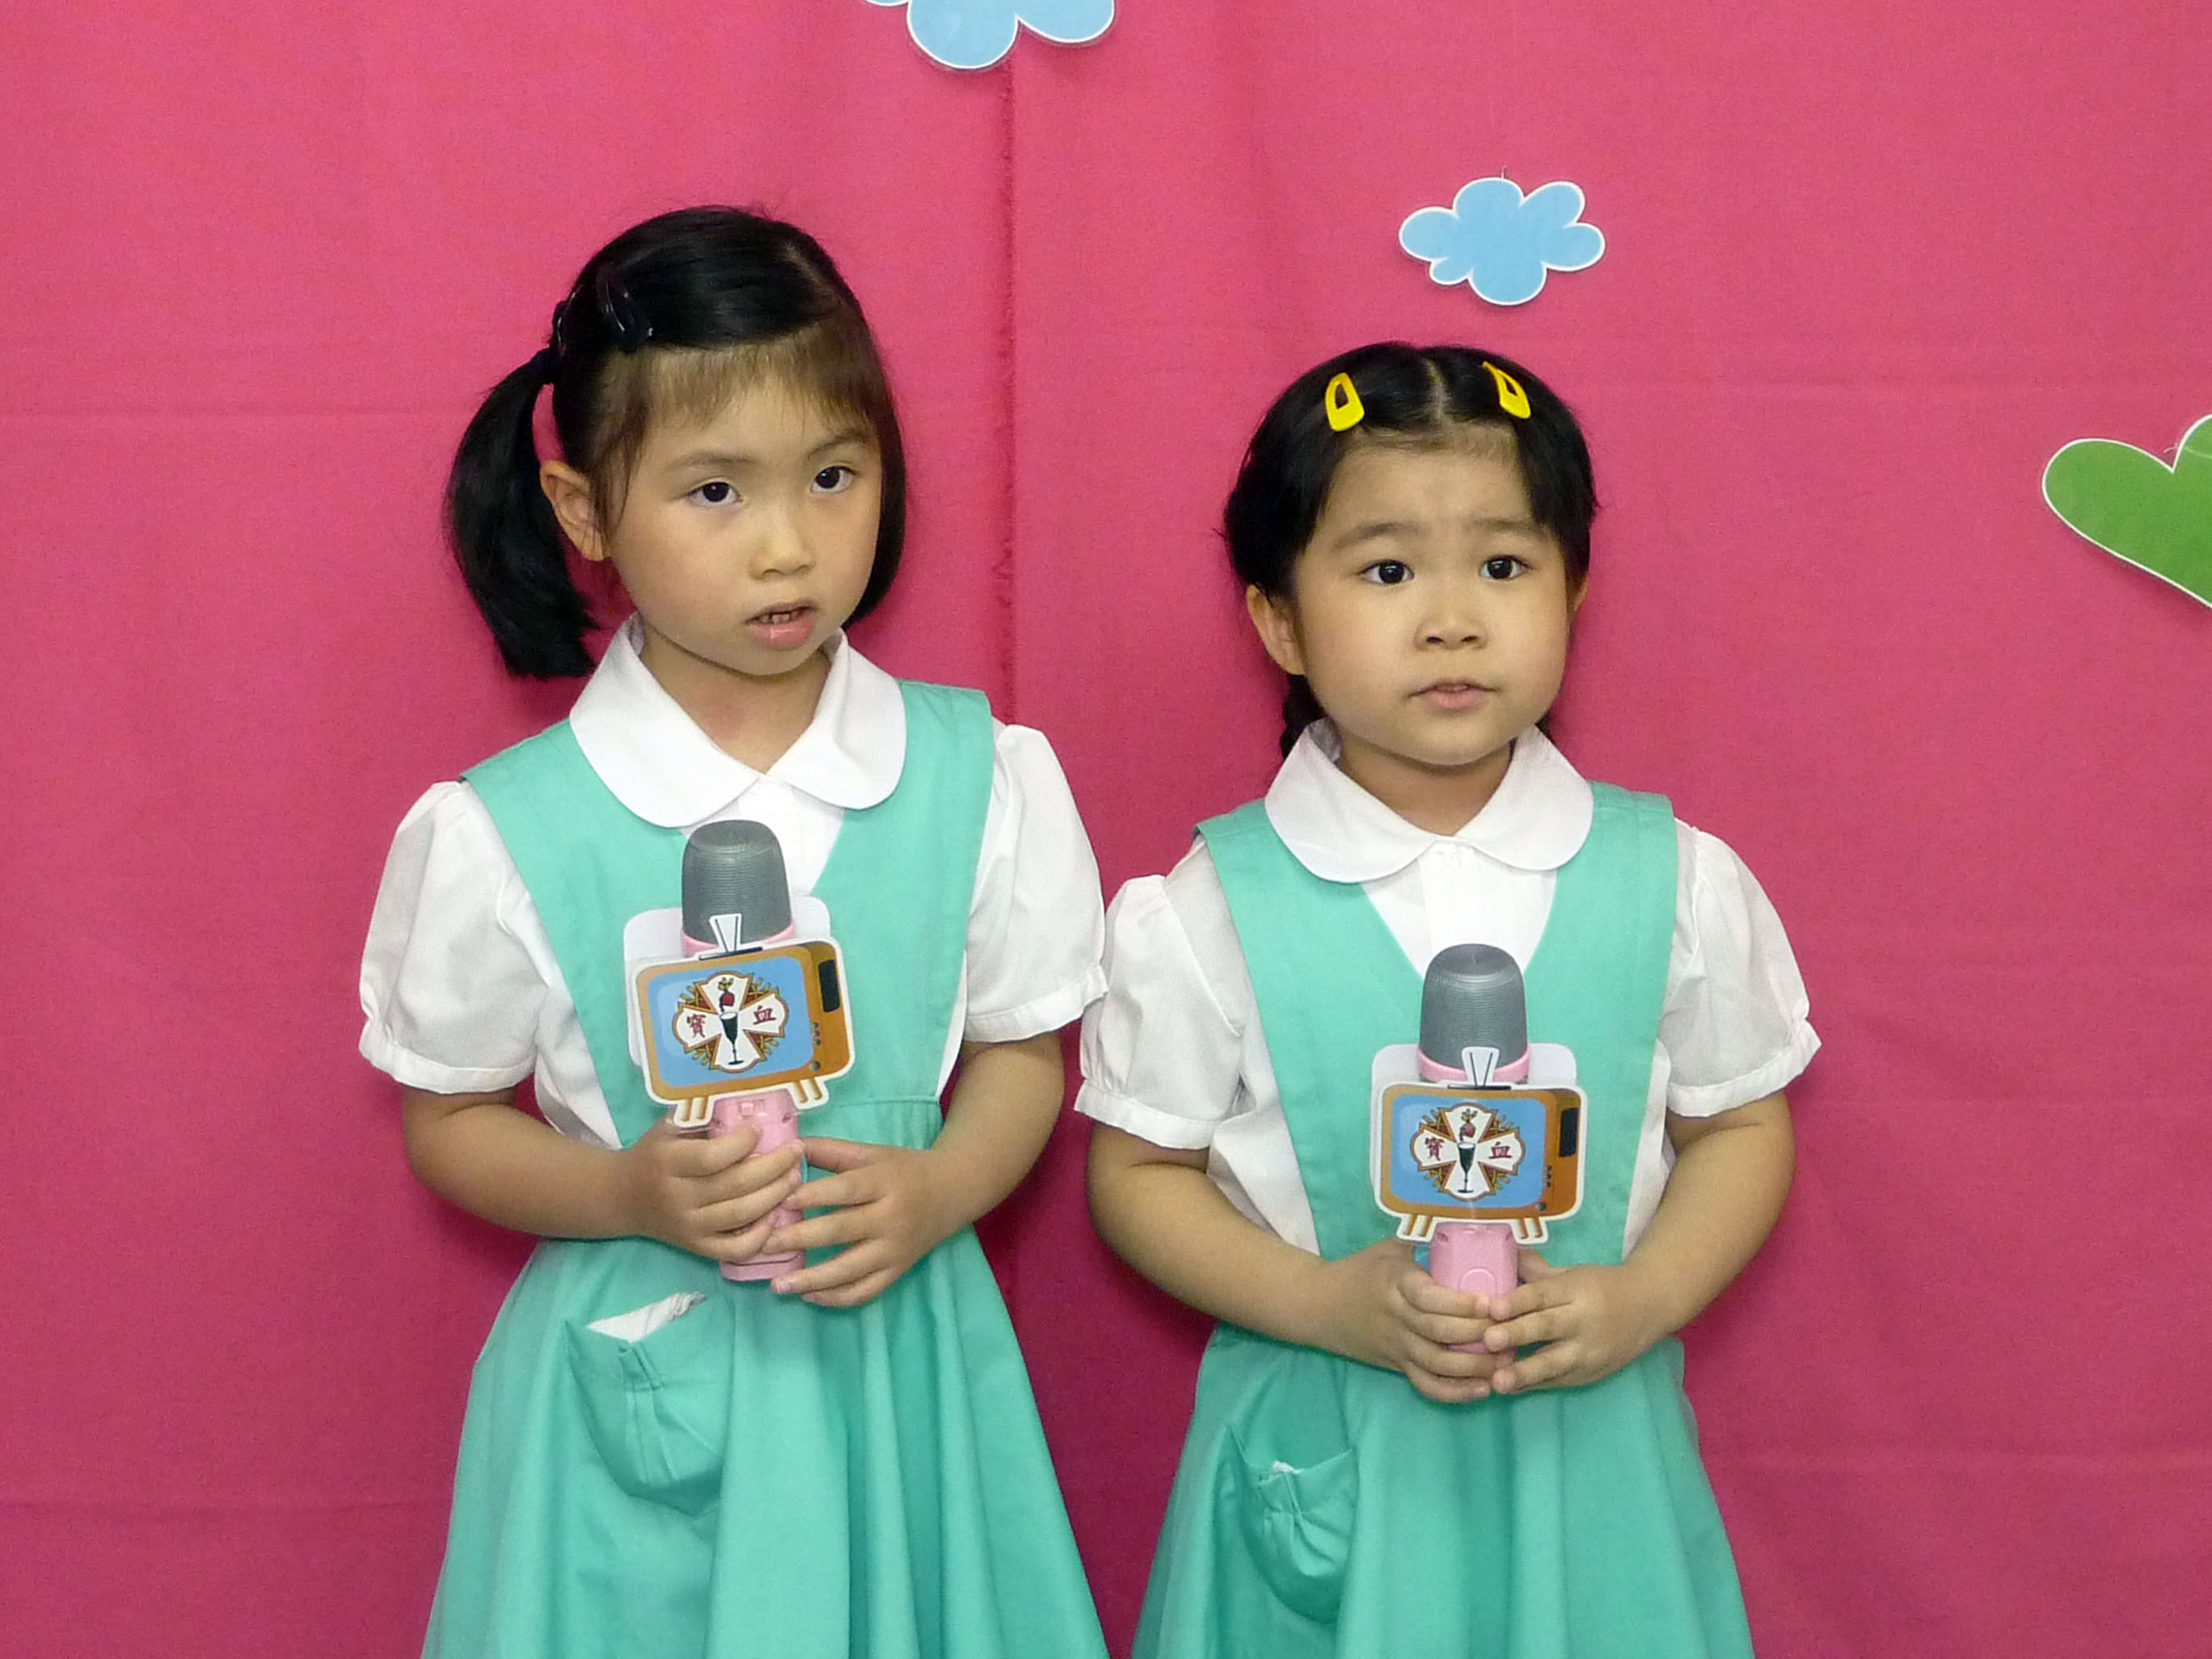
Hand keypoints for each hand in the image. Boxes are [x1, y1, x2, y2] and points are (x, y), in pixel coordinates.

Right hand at [615, 1115, 803, 1264]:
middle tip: (795, 1151)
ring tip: (794, 1176)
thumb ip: (701, 1116)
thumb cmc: (653, 1155)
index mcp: (668, 1163)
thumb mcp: (667, 1128)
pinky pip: (735, 1249)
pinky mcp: (696, 1247)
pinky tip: (775, 1216)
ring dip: (775, 1196)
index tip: (760, 1128)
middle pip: (735, 1185)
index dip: (742, 1143)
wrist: (622, 1197)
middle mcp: (678, 1198)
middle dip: (774, 1167)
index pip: (712, 1157)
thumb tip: (747, 1100)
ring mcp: (688, 1226)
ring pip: (741, 1215)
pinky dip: (760, 1236)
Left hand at [762, 1137, 957, 1307]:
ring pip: (851, 1270)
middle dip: (800, 1239)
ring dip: (812, 1280)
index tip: (780, 1201)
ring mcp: (895, 1249)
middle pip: (842, 1231)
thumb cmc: (904, 1169)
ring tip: (778, 1285)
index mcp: (884, 1183)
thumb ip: (831, 1151)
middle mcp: (891, 1218)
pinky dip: (836, 1298)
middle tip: (765, 1244)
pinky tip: (810, 1296)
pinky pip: (865, 1291)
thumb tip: (786, 1149)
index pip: (845, 1190)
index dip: (813, 1196)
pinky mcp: (898, 1271)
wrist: (952, 1192)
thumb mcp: (872, 1153)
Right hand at [1313, 1239, 1499, 1403]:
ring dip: (1473, 1368)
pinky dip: (1454, 1392)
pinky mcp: (1397, 1366)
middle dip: (1477, 1335)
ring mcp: (1397, 1346)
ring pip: (1436, 1363)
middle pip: (1438, 1333)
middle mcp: (1396, 1317)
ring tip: (1505, 1363)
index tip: (1489, 1302)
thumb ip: (1425, 1242)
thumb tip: (1470, 1227)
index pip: (1428, 1297)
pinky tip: (1482, 1390)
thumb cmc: (1361, 1270)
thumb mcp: (1389, 1249)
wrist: (1318, 1304)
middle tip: (1510, 1332)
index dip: (1460, 1303)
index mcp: (1395, 1284)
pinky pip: (1426, 1385)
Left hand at [1483, 1251, 1667, 1393]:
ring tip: (1498, 1383)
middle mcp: (1582, 1321)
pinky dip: (1533, 1386)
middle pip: (1546, 1327)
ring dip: (1524, 1373)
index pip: (1543, 1295)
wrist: (1648, 1308)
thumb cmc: (1600, 1287)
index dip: (1517, 1301)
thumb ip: (1536, 1269)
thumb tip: (1501, 1251)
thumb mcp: (1571, 1273)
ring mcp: (1588, 1352)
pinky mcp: (1590, 1374)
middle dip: (1517, 1334)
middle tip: (1488, 1340)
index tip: (1492, 1308)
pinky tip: (1509, 1389)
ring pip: (1554, 1363)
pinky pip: (1559, 1381)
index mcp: (1575, 1290)